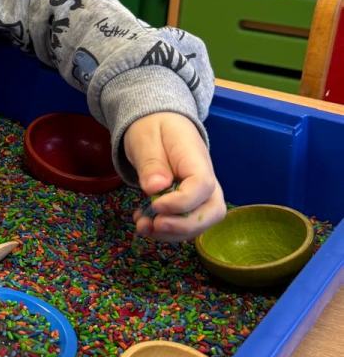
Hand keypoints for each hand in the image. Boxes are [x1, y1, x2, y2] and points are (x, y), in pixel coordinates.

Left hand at [124, 112, 225, 240]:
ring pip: (200, 223)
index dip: (182, 203)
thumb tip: (155, 188)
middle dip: (184, 226)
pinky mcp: (189, 203)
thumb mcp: (145, 138)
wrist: (157, 123)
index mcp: (196, 159)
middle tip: (155, 225)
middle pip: (212, 211)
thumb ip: (151, 162)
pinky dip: (166, 230)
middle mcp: (206, 179)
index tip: (155, 205)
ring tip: (143, 227)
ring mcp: (200, 193)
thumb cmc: (154, 128)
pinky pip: (185, 223)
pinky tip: (144, 224)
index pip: (203, 186)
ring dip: (172, 233)